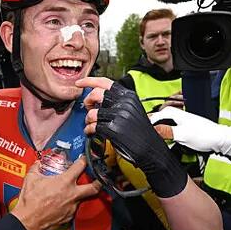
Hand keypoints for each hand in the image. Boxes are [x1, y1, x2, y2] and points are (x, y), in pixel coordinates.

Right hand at [10, 159, 100, 229]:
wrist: (28, 220)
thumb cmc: (30, 201)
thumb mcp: (30, 178)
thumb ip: (36, 168)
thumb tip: (37, 164)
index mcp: (64, 182)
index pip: (80, 167)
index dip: (83, 161)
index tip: (84, 159)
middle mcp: (72, 194)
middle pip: (93, 187)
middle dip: (98, 182)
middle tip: (98, 180)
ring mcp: (71, 207)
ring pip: (81, 199)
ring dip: (77, 195)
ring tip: (71, 194)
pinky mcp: (68, 217)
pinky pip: (72, 209)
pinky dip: (68, 206)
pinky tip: (61, 204)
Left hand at [79, 81, 187, 197]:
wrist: (150, 148)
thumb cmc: (140, 132)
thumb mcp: (132, 109)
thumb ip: (118, 101)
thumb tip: (98, 98)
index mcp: (129, 96)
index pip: (106, 82)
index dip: (90, 81)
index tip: (80, 83)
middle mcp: (124, 103)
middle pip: (96, 94)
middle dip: (87, 101)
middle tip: (87, 107)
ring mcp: (119, 116)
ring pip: (92, 113)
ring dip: (88, 120)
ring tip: (91, 124)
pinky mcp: (114, 129)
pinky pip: (93, 126)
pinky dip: (89, 130)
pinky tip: (92, 132)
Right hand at [148, 107, 230, 161]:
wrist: (220, 139)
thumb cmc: (205, 135)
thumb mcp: (183, 135)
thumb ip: (167, 132)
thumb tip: (153, 131)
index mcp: (176, 113)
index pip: (155, 115)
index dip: (147, 122)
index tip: (140, 130)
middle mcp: (179, 115)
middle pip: (159, 117)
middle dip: (151, 123)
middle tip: (143, 131)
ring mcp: (183, 121)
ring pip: (165, 122)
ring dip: (159, 128)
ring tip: (152, 134)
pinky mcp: (186, 127)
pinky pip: (171, 127)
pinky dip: (166, 132)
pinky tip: (166, 138)